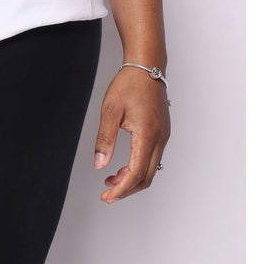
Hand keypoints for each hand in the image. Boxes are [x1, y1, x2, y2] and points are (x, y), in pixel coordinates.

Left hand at [92, 66, 169, 201]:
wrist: (147, 66)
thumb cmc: (129, 84)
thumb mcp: (110, 111)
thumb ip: (105, 140)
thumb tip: (100, 165)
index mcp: (147, 134)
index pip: (136, 173)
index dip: (122, 189)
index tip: (107, 197)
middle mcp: (160, 138)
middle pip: (146, 177)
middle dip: (127, 190)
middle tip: (107, 194)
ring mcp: (163, 136)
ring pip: (150, 169)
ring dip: (131, 179)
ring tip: (110, 180)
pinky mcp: (162, 133)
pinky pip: (152, 158)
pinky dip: (138, 168)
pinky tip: (122, 167)